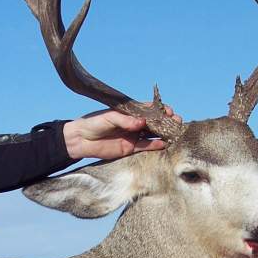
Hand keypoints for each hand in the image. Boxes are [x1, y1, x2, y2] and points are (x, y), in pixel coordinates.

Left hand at [63, 105, 181, 159]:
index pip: (148, 109)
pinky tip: (164, 144)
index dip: (160, 110)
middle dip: (166, 121)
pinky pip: (146, 146)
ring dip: (164, 133)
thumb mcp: (108, 118)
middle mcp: (133, 123)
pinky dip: (155, 145)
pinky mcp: (130, 148)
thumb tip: (141, 123)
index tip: (168, 111)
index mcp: (129, 112)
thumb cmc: (93, 123)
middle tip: (176, 122)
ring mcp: (133, 135)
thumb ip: (125, 121)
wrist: (81, 140)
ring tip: (175, 133)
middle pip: (154, 122)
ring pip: (153, 134)